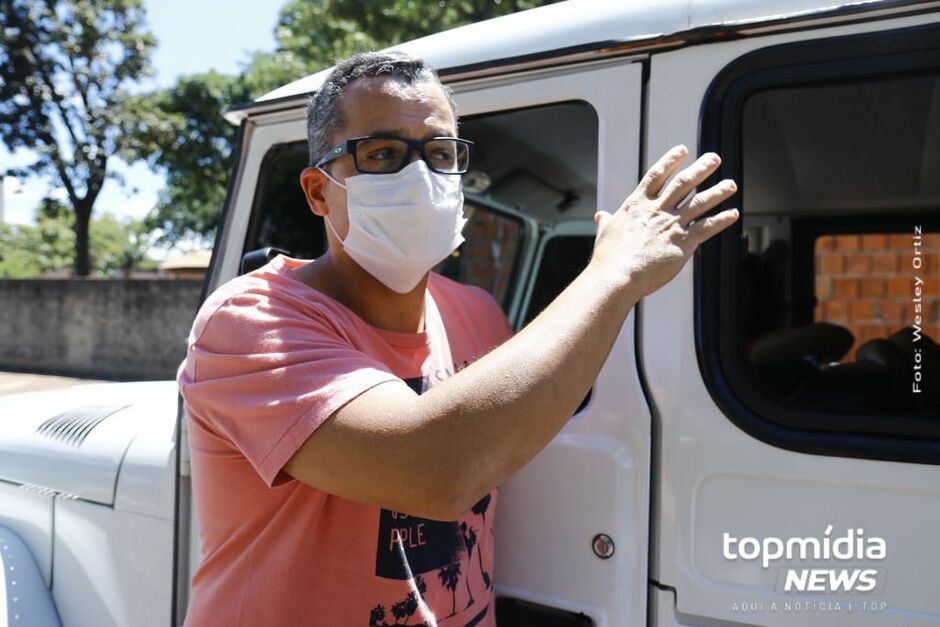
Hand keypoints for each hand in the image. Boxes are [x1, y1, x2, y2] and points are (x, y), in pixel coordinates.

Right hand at [590, 145, 738, 299]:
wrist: (618, 275)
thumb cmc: (608, 258)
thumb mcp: (605, 233)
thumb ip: (607, 222)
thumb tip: (602, 216)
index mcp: (637, 205)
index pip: (657, 176)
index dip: (670, 161)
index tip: (683, 150)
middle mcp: (657, 210)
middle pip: (683, 183)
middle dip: (701, 169)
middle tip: (714, 158)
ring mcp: (672, 225)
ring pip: (700, 202)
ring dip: (717, 192)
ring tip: (730, 184)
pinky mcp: (683, 243)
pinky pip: (707, 227)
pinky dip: (721, 219)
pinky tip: (733, 213)